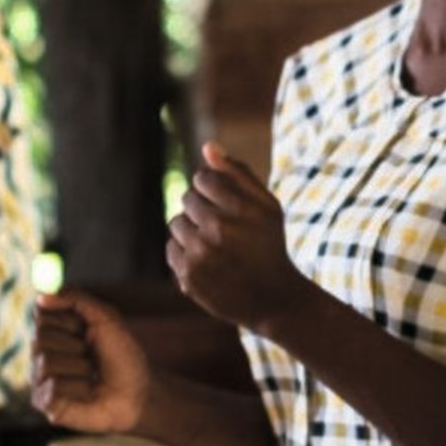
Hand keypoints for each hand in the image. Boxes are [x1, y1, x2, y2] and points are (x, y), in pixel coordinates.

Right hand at [32, 291, 153, 433]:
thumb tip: (41, 297)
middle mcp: (42, 353)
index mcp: (54, 331)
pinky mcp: (45, 403)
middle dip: (75, 346)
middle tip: (91, 356)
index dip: (66, 322)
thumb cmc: (123, 357)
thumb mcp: (106, 318)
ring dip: (80, 368)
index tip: (84, 328)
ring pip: (47, 362)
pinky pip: (53, 387)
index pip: (41, 316)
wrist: (138, 393)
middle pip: (40, 338)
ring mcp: (41, 379)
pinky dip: (79, 387)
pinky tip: (87, 394)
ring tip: (92, 377)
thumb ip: (75, 300)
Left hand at [167, 142, 312, 335]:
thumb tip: (207, 147)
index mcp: (240, 207)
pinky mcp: (189, 276)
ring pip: (176, 223)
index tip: (226, 205)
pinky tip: (207, 261)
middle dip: (202, 209)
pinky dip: (185, 252)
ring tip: (215, 245)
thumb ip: (238, 173)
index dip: (213, 190)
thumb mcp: (266, 206)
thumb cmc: (270, 245)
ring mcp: (201, 255)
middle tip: (223, 228)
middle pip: (188, 199)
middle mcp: (219, 230)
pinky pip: (171, 248)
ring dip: (192, 230)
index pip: (203, 178)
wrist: (274, 299)